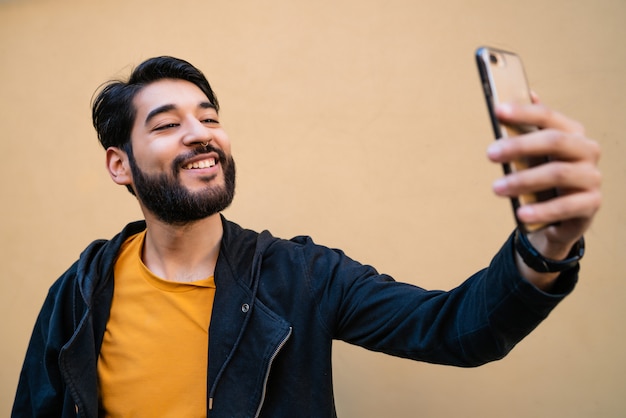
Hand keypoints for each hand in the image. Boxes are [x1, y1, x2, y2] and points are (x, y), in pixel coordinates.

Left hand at [486, 96, 601, 286]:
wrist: (562, 216)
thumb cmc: (545, 178)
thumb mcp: (535, 154)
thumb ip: (529, 128)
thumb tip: (527, 93)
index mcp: (572, 133)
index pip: (548, 117)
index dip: (524, 112)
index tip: (498, 112)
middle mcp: (587, 151)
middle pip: (554, 141)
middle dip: (519, 145)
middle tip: (490, 153)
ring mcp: (591, 177)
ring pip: (558, 173)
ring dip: (523, 180)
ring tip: (497, 188)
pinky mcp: (591, 204)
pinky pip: (566, 206)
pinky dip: (541, 210)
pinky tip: (521, 214)